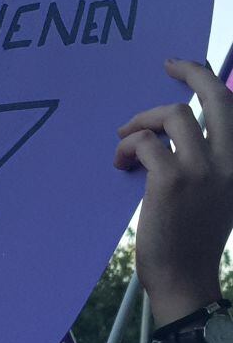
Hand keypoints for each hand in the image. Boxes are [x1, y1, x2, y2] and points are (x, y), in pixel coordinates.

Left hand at [114, 59, 232, 323]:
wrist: (183, 278)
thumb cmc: (190, 236)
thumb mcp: (214, 193)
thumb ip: (207, 160)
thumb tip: (175, 127)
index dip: (209, 79)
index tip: (184, 67)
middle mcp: (230, 161)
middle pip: (214, 97)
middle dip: (191, 71)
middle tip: (167, 64)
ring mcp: (203, 169)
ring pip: (172, 115)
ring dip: (141, 123)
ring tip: (126, 143)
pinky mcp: (172, 180)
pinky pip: (144, 143)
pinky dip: (127, 148)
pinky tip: (121, 165)